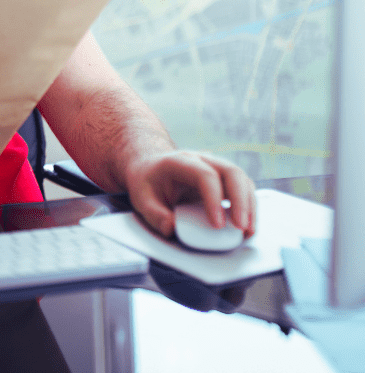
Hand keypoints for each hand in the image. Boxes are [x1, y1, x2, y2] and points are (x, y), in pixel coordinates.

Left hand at [124, 150, 256, 239]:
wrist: (150, 167)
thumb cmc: (146, 182)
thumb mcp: (141, 198)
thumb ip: (154, 215)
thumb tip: (171, 229)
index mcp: (179, 161)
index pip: (205, 175)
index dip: (214, 199)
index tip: (217, 225)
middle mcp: (201, 160)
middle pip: (231, 172)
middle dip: (241, 201)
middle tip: (242, 227)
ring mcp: (215, 167)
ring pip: (242, 179)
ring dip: (250, 205)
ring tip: (249, 231)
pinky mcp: (223, 179)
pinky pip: (242, 188)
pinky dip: (248, 205)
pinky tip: (247, 224)